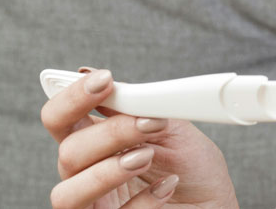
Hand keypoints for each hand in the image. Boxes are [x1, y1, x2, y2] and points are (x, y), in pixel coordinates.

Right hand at [42, 67, 239, 208]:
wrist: (214, 204)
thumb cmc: (192, 168)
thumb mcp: (173, 130)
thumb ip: (142, 108)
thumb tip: (111, 83)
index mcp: (94, 144)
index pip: (61, 120)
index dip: (72, 98)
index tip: (104, 79)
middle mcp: (85, 176)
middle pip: (67, 153)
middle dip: (109, 134)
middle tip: (151, 123)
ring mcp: (96, 206)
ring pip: (67, 195)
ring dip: (107, 172)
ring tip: (147, 157)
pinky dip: (143, 202)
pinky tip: (168, 186)